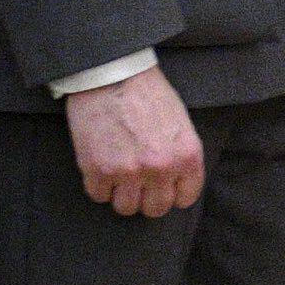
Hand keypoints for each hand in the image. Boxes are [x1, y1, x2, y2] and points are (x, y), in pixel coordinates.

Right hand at [65, 66, 205, 217]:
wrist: (112, 75)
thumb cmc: (147, 94)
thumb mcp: (180, 124)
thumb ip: (180, 155)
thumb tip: (174, 182)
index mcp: (187, 156)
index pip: (185, 198)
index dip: (171, 193)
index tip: (161, 186)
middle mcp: (161, 169)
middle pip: (155, 209)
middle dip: (146, 197)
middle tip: (137, 182)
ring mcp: (129, 172)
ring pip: (126, 208)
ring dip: (121, 194)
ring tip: (118, 174)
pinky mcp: (98, 170)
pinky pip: (98, 196)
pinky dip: (98, 185)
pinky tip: (100, 166)